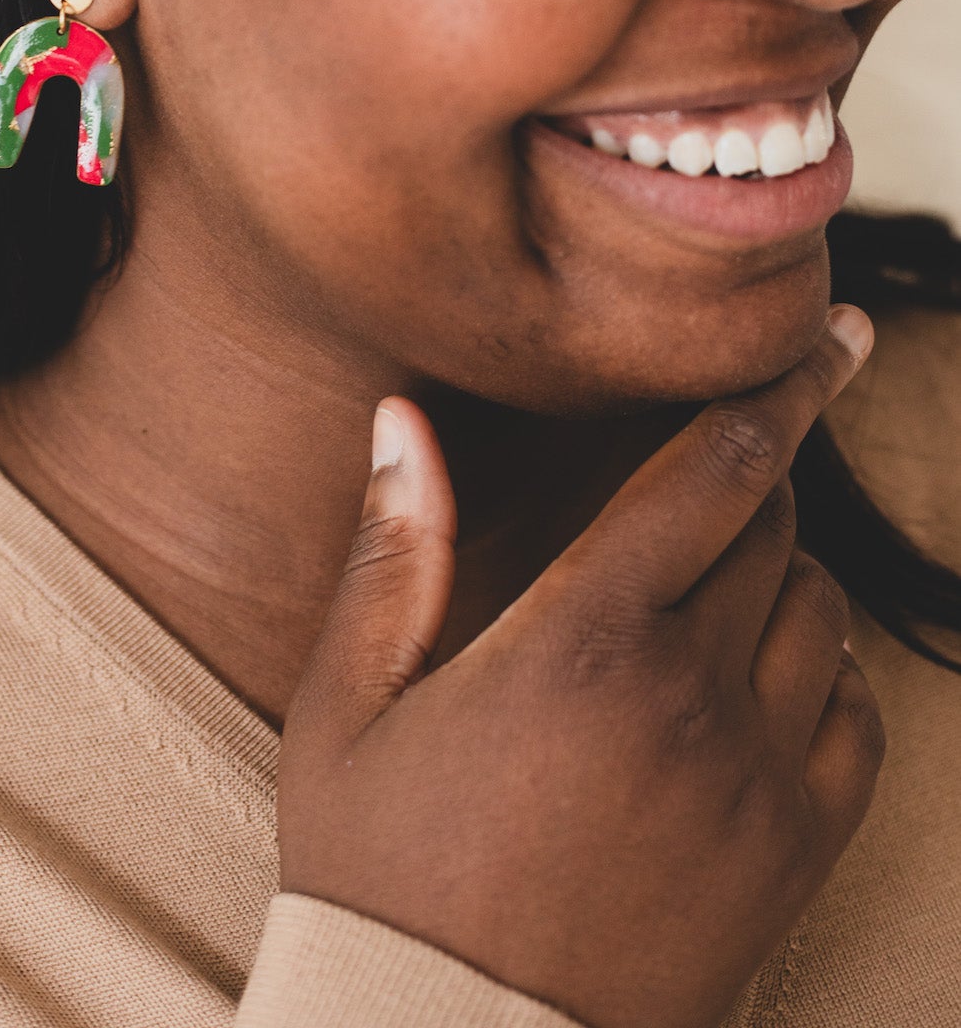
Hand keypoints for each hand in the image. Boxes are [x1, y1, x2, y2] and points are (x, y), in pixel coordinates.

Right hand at [278, 307, 882, 1027]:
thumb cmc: (385, 873)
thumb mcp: (348, 706)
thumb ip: (392, 550)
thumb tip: (403, 417)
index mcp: (584, 638)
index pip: (718, 467)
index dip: (784, 385)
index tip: (835, 333)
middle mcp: (691, 695)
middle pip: (776, 524)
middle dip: (755, 475)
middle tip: (712, 469)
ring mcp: (756, 781)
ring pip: (819, 611)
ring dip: (780, 570)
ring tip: (709, 579)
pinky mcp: (792, 856)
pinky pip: (858, 720)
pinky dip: (826, 671)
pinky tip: (760, 674)